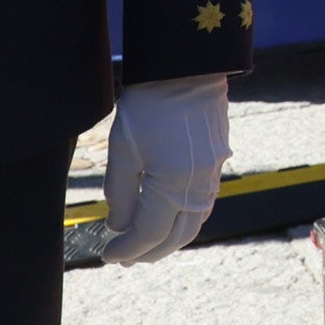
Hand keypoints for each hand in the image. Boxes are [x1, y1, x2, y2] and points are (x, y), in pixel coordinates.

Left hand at [98, 72, 229, 265]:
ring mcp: (212, 174)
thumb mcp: (123, 149)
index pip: (148, 234)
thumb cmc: (149, 104)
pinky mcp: (217, 162)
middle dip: (148, 253)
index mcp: (172, 185)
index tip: (107, 255)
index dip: (126, 249)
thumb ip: (119, 193)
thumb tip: (119, 227)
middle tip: (124, 257)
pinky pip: (202, 204)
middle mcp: (197, 185)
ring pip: (193, 223)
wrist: (187, 66)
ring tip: (144, 243)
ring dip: (168, 239)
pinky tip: (166, 216)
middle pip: (175, 237)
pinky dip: (183, 220)